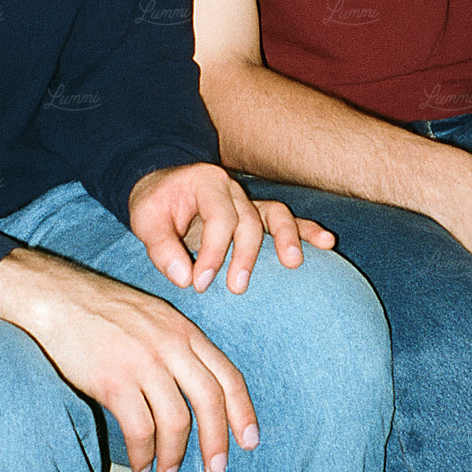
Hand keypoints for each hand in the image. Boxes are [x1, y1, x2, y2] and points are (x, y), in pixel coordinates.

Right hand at [0, 247, 255, 471]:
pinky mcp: (114, 381)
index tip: (249, 441)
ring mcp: (144, 362)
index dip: (242, 411)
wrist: (61, 298)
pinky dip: (144, 453)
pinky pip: (140, 429)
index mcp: (185, 330)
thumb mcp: (155, 319)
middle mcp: (171, 345)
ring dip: (175, 455)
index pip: (227, 374)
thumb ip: (179, 349)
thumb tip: (195, 395)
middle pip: (210, 400)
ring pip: (176, 421)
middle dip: (217, 444)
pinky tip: (141, 463)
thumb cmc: (106, 311)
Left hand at [130, 162, 334, 294]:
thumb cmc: (155, 205)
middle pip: (249, 219)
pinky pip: (287, 219)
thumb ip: (162, 248)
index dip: (213, 252)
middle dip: (245, 255)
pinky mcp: (258, 214)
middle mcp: (232, 189)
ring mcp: (249, 200)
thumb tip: (185, 277)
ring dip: (285, 238)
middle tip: (236, 288)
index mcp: (206, 184)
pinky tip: (326, 243)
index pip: (219, 218)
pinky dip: (306, 231)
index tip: (199, 283)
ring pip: (276, 213)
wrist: (163, 187)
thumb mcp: (145, 220)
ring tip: (293, 264)